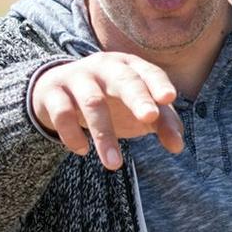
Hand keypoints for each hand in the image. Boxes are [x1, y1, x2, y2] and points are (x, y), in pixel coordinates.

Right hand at [29, 53, 184, 169]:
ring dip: (104, 134)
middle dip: (136, 97)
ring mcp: (77, 78)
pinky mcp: (53, 94)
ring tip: (114, 165)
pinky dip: (72, 135)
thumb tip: (178, 146)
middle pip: (122, 79)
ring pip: (92, 102)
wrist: (55, 89)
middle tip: (149, 117)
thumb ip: (162, 122)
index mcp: (129, 66)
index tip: (169, 98)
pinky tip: (83, 150)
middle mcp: (104, 67)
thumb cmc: (108, 98)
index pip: (148, 72)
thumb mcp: (137, 106)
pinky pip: (62, 114)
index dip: (158, 84)